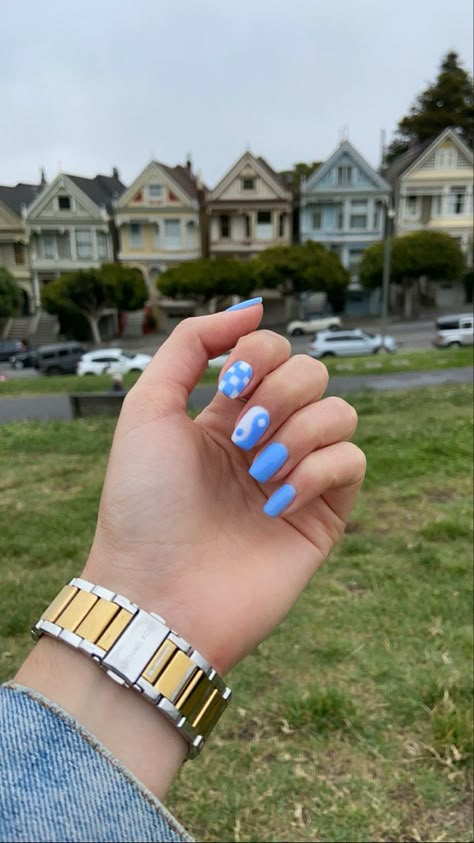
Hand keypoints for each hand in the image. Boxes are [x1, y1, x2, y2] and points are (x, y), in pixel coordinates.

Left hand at [84, 303, 365, 674]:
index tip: (229, 385)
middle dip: (280, 393)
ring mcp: (295, 476)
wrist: (157, 593)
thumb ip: (189, 344)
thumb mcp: (147, 409)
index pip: (271, 351)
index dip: (259, 353)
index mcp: (225, 415)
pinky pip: (352, 462)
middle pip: (311, 374)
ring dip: (299, 433)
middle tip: (243, 437)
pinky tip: (277, 504)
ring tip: (260, 474)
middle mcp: (265, 440)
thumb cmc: (142, 504)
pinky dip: (318, 472)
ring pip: (340, 413)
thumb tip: (252, 307)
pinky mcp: (323, 515)